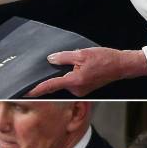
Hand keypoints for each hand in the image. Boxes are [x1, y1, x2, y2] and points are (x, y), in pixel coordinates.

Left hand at [27, 48, 146, 96]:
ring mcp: (81, 91)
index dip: (36, 90)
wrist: (122, 66)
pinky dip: (70, 76)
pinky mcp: (84, 89)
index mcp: (75, 81)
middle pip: (57, 83)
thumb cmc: (105, 59)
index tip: (25, 93)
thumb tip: (50, 60)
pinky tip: (80, 67)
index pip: (50, 86)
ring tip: (77, 64)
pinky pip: (71, 83)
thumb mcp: (82, 54)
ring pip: (65, 82)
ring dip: (64, 74)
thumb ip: (64, 57)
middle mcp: (76, 89)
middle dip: (53, 75)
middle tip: (57, 67)